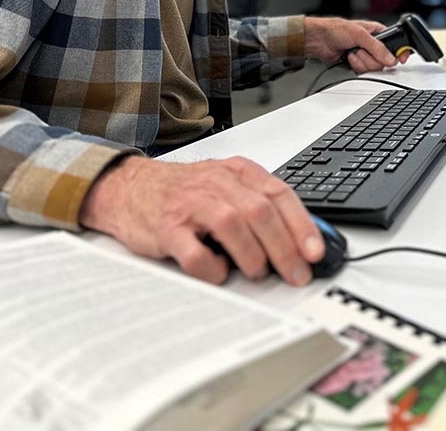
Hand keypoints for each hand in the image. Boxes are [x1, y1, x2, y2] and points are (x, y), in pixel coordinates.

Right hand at [79, 155, 323, 285]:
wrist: (129, 187)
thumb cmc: (185, 192)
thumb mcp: (227, 187)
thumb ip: (259, 206)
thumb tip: (299, 241)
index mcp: (238, 172)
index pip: (279, 194)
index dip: (302, 224)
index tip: (316, 251)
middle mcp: (217, 184)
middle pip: (260, 212)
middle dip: (285, 248)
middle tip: (296, 274)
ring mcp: (191, 205)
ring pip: (232, 226)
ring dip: (253, 256)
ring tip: (258, 273)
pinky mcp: (167, 229)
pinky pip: (194, 252)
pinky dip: (212, 268)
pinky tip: (219, 273)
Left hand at [304, 15, 399, 72]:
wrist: (319, 40)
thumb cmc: (336, 29)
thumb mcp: (360, 35)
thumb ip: (377, 47)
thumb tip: (390, 57)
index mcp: (377, 32)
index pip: (394, 44)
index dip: (399, 52)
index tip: (401, 59)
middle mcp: (373, 44)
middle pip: (384, 60)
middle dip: (371, 58)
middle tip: (361, 50)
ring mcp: (365, 54)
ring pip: (374, 67)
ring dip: (362, 61)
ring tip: (353, 52)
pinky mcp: (358, 63)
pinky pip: (364, 71)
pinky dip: (356, 66)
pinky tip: (349, 58)